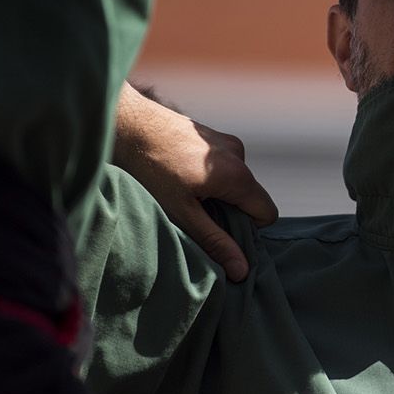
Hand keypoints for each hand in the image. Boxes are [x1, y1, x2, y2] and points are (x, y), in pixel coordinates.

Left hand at [114, 83, 277, 281]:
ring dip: (215, 193)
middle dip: (227, 212)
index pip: (267, 214)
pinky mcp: (211, 134)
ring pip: (234, 181)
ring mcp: (225, 141)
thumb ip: (214, 241)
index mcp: (238, 175)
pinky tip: (177, 174)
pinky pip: (222, 165)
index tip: (216, 233)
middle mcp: (239, 154)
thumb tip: (242, 270)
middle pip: (249, 197)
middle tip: (191, 214)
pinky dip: (206, 177)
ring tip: (179, 191)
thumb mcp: (181, 213)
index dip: (246, 231)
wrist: (126, 123)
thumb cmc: (150, 169)